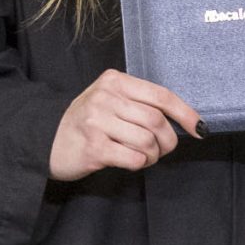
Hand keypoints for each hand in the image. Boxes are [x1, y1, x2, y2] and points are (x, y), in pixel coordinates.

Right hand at [48, 69, 200, 180]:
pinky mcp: (93, 147)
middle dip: (168, 141)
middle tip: (163, 150)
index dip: (185, 113)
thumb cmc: (85, 122)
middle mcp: (105, 97)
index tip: (199, 128)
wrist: (45, 139)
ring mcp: (97, 122)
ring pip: (147, 141)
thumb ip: (138, 103)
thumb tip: (181, 120)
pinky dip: (139, 164)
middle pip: (157, 121)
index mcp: (114, 81)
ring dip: (153, 155)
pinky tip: (129, 161)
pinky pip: (134, 158)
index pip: (160, 95)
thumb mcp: (108, 100)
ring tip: (143, 156)